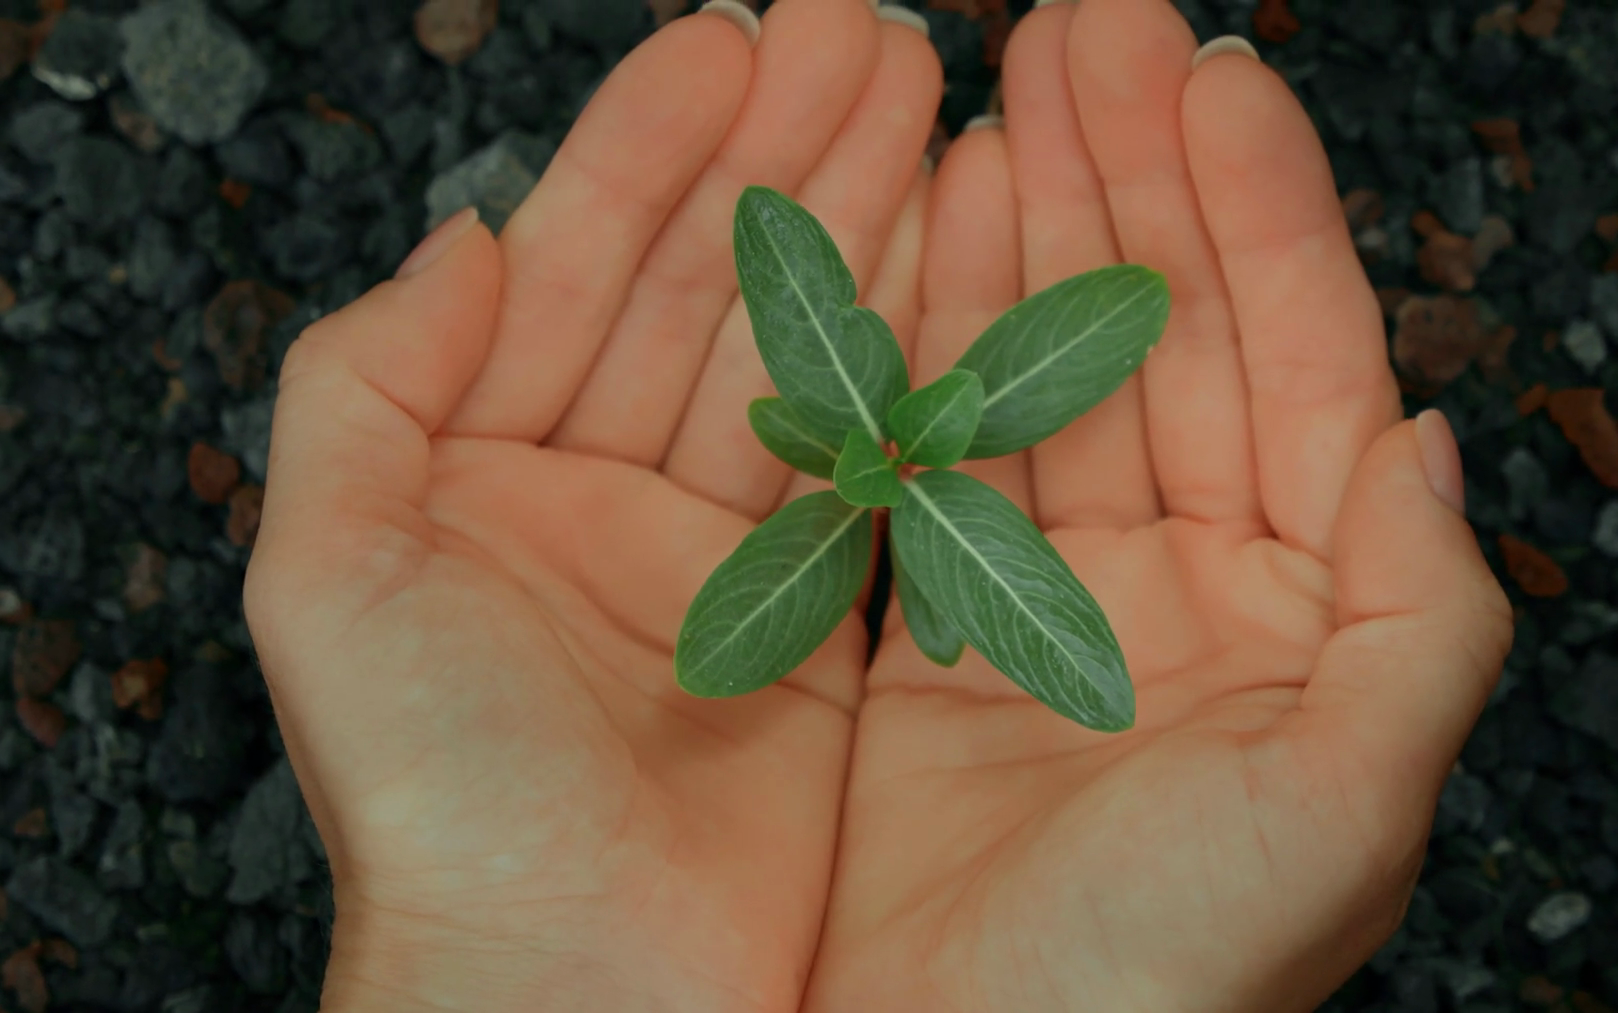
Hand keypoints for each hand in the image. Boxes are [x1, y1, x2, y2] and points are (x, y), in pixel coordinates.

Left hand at [242, 3, 938, 1008]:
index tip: (734, 42)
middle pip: (719, 289)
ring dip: (868, 231)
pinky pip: (883, 467)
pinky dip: (923, 366)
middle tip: (874, 39)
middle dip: (791, 158)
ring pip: (810, 357)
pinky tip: (966, 268)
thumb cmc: (439, 799)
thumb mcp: (334, 574)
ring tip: (932, 106)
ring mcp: (737, 559)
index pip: (591, 267)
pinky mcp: (833, 627)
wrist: (575, 989)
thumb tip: (465, 236)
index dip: (658, 147)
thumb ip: (365, 385)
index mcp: (497, 469)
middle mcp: (618, 498)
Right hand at [804, 2, 1513, 1009]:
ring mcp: (1050, 603)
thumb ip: (1425, 621)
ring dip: (1031, 228)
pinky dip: (928, 339)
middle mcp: (1186, 592)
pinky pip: (936, 453)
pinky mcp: (929, 636)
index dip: (1256, 214)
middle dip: (1133, 180)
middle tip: (1082, 26)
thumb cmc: (1166, 984)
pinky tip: (923, 232)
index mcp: (1305, 617)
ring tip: (1001, 87)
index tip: (1209, 74)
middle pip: (1168, 339)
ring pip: (1049, 372)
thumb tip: (1432, 436)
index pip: (1296, 369)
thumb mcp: (1347, 812)